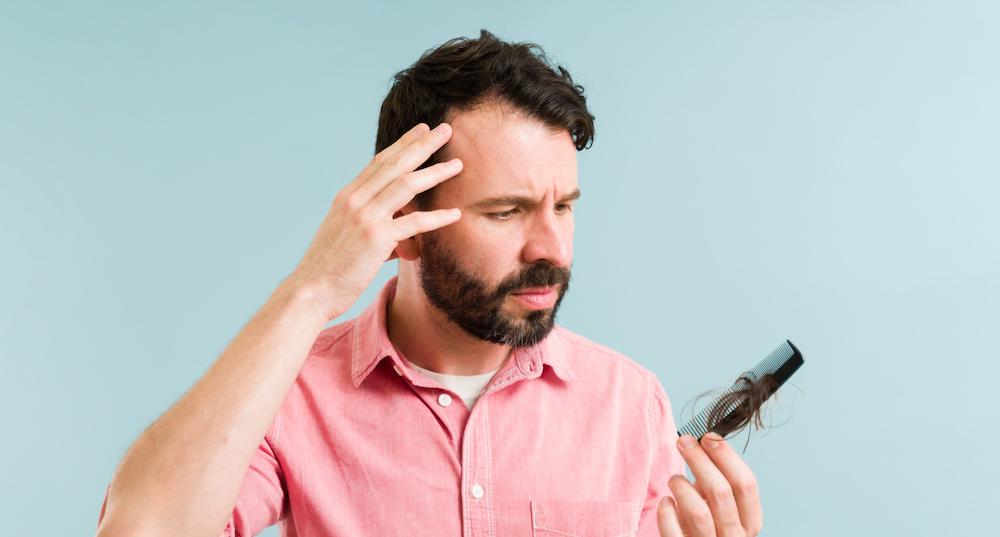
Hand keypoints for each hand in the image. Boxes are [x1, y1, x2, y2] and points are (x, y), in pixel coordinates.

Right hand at [288, 122, 462, 321]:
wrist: (311, 290)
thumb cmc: (331, 268)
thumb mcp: (350, 238)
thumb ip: (378, 231)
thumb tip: (405, 243)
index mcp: (347, 197)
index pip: (379, 162)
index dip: (402, 144)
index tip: (421, 130)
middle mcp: (355, 200)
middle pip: (395, 164)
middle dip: (423, 145)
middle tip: (445, 130)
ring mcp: (365, 217)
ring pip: (407, 186)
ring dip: (435, 173)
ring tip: (458, 165)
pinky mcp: (376, 238)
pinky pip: (414, 223)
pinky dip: (437, 218)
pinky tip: (455, 214)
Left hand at [657, 433, 762, 536]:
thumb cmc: (709, 528)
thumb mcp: (721, 508)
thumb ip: (717, 483)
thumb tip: (705, 442)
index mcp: (749, 523)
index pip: (746, 484)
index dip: (726, 456)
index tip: (708, 436)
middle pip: (721, 492)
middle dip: (700, 460)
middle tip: (684, 441)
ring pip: (699, 512)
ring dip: (682, 486)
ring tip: (674, 479)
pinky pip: (673, 530)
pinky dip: (666, 512)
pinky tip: (666, 502)